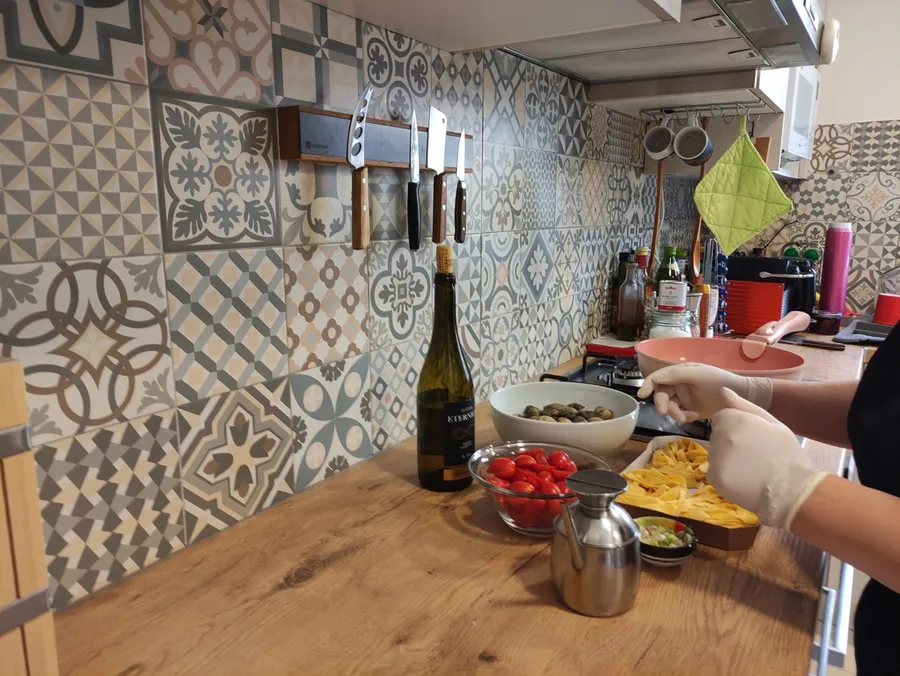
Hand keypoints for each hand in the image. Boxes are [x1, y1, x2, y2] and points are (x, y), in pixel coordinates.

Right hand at [636, 363, 772, 422]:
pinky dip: (683, 417)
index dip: (648, 385)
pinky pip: (678, 414)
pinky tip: (693, 417)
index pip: (659, 377)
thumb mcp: (699, 374)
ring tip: (687, 417)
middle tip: (665, 413)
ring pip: (668, 406)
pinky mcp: (690, 409)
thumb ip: (677, 374)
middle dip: (662, 404)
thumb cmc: (720, 381)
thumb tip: (656, 378)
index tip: (642, 395)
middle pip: (661, 394)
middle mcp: (679, 384)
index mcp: (680, 372)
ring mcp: (684, 397)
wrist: (740, 397)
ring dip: (674, 413)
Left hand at [709, 388, 827, 528]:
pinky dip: (725, 477)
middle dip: (729, 443)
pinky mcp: (715, 476)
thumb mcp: (773, 423)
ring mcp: (716, 456)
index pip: (721, 418)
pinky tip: (744, 481)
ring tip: (750, 469)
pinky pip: (714, 472)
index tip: (752, 439)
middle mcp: (721, 435)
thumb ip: (744, 405)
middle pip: (717, 436)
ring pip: (714, 454)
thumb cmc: (787, 454)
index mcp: (735, 418)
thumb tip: (722, 390)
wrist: (793, 490)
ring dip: (726, 459)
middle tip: (754, 456)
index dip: (736, 428)